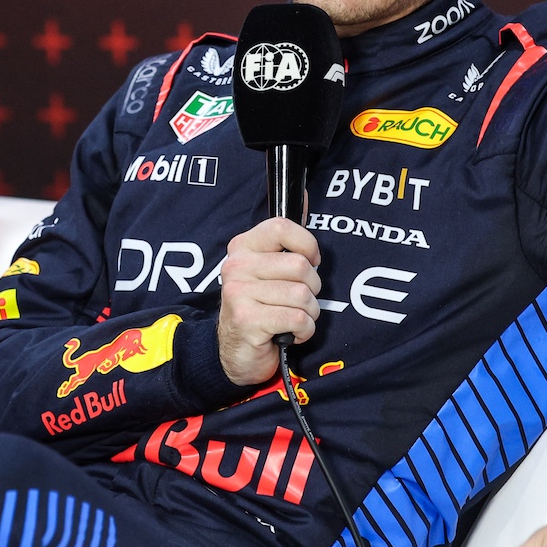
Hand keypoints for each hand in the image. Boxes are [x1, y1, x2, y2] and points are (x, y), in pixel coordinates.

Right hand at [216, 217, 322, 385]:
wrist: (235, 352)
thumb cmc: (259, 306)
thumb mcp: (267, 269)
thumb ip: (285, 238)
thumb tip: (304, 195)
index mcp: (242, 247)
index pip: (282, 227)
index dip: (307, 245)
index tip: (309, 261)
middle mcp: (236, 266)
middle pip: (300, 266)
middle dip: (312, 288)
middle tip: (298, 300)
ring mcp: (239, 293)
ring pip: (303, 296)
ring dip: (309, 313)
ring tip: (293, 317)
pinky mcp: (247, 320)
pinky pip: (298, 319)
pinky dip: (303, 331)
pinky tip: (290, 333)